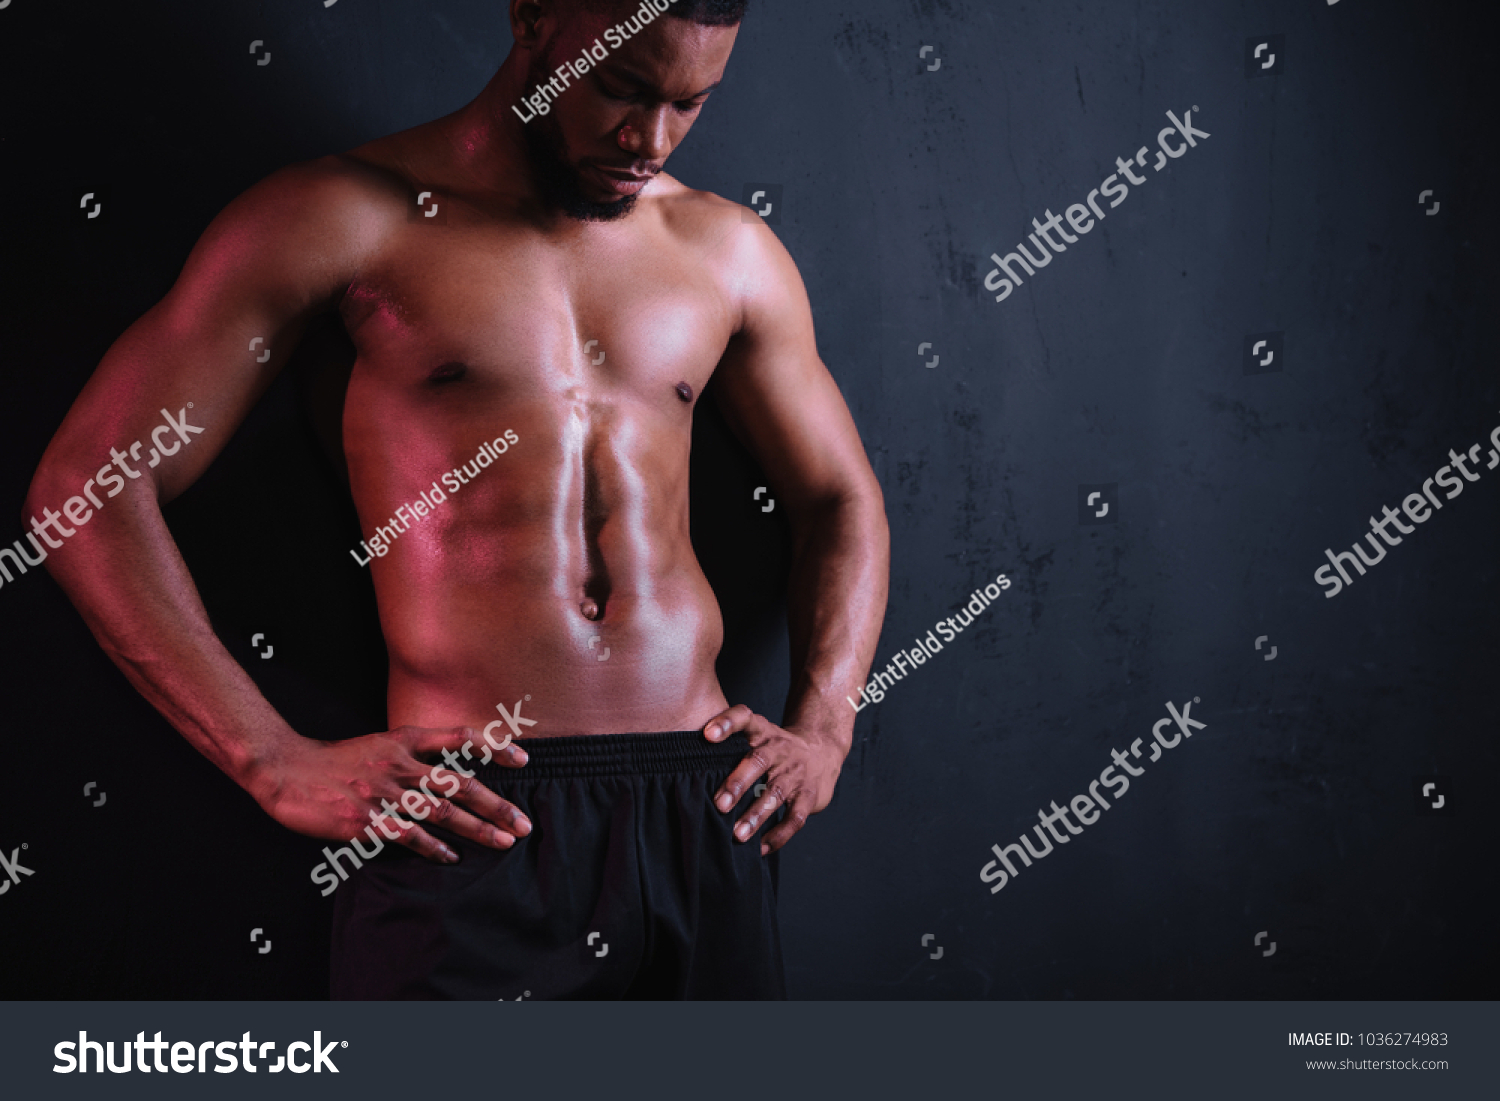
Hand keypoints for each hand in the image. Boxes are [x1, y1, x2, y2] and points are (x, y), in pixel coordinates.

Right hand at [250, 726, 530, 863]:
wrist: (285, 768)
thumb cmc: (334, 761)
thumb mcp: (378, 744)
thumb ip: (412, 755)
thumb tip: (448, 776)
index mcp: (404, 740)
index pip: (460, 738)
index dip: (494, 747)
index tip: (524, 760)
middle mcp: (399, 763)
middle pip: (460, 783)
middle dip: (497, 805)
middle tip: (523, 824)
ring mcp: (383, 792)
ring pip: (441, 811)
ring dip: (476, 829)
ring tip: (503, 842)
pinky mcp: (365, 819)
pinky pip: (408, 835)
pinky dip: (433, 848)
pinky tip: (451, 858)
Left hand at [703, 705, 846, 854]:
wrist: (822, 750)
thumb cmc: (776, 748)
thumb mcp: (759, 736)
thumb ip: (731, 746)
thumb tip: (687, 771)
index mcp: (762, 731)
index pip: (744, 717)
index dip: (726, 723)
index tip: (707, 735)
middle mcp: (778, 749)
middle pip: (757, 761)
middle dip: (737, 783)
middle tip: (719, 804)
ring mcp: (795, 772)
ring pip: (775, 793)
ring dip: (756, 815)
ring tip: (738, 835)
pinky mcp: (808, 795)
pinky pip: (795, 817)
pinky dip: (779, 835)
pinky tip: (761, 848)